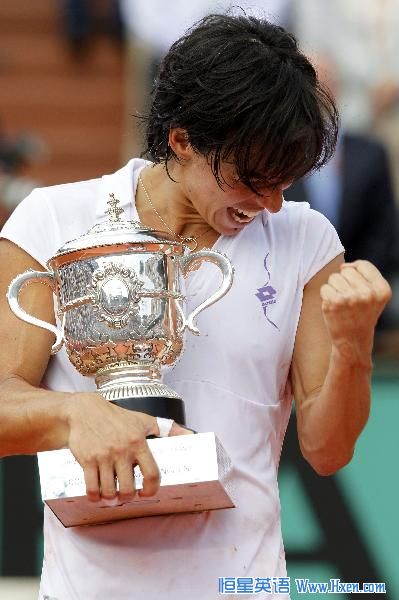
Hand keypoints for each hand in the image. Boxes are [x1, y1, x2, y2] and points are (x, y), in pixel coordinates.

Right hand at [65, 393, 190, 501]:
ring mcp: (104, 456)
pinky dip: (94, 497)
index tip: (146, 493)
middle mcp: (122, 451)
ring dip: (111, 499)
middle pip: (128, 488)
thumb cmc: (117, 417)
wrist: (85, 411)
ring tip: (111, 496)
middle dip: (127, 497)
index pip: (152, 473)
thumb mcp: (144, 420)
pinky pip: (91, 488)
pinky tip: (97, 495)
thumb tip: (189, 435)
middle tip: (126, 495)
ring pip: (109, 491)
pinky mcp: (87, 460)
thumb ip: (167, 429)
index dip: (151, 489)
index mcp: (139, 442)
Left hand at [320, 260, 391, 363]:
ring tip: (342, 304)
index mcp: (382, 289)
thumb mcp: (374, 295)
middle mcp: (368, 293)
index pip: (363, 265)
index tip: (358, 289)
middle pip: (346, 270)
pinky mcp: (334, 302)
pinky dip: (326, 296)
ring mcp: (351, 298)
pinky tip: (334, 308)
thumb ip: (364, 275)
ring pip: (334, 277)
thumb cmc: (361, 314)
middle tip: (350, 300)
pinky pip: (324, 287)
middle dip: (345, 282)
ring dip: (335, 288)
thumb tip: (344, 265)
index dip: (356, 274)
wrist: (353, 340)